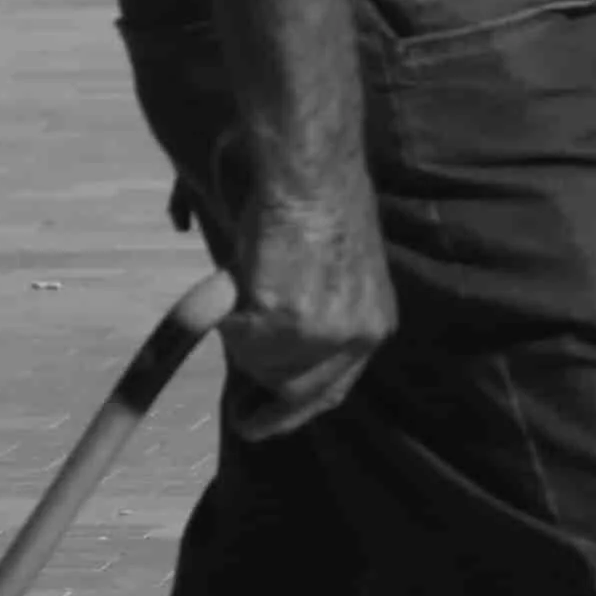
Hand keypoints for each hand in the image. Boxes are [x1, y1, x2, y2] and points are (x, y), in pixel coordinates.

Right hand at [222, 180, 396, 443]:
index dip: (297, 409)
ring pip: (257, 365)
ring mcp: (318, 333)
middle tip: (241, 414)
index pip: (332, 389)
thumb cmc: (319, 203)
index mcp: (374, 324)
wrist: (308, 173)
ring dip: (239, 338)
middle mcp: (355, 337)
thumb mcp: (337, 273)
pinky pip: (234, 337)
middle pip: (294, 391)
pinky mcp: (280, 321)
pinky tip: (228, 281)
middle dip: (264, 406)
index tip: (265, 422)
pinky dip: (221, 315)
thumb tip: (274, 345)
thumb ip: (317, 313)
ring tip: (238, 294)